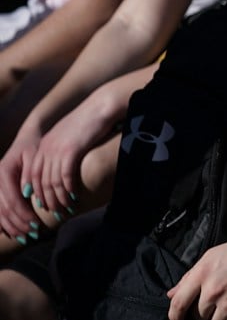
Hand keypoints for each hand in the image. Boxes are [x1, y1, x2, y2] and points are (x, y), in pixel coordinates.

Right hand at [0, 131, 42, 241]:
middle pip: (3, 209)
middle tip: (32, 234)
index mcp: (4, 172)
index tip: (36, 224)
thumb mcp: (35, 157)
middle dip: (18, 223)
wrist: (27, 141)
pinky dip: (2, 223)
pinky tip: (9, 233)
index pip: (12, 199)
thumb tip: (27, 194)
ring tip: (24, 236)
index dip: (23, 214)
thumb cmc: (35, 148)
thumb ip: (31, 174)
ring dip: (11, 226)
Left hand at [27, 85, 121, 218]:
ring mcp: (57, 149)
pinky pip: (65, 175)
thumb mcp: (69, 137)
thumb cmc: (89, 122)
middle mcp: (46, 148)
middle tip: (55, 212)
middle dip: (46, 199)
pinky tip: (74, 196)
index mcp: (43, 145)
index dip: (36, 192)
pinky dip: (68, 188)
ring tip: (65, 208)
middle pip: (39, 181)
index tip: (44, 205)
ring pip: (52, 181)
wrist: (100, 107)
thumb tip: (63, 169)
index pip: (32, 175)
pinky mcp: (71, 150)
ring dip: (58, 198)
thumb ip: (62, 151)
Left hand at [166, 225, 226, 319]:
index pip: (178, 303)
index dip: (174, 316)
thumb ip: (190, 276)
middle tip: (219, 301)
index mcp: (202, 274)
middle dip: (206, 312)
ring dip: (221, 318)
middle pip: (198, 316)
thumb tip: (172, 294)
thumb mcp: (213, 256)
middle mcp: (213, 290)